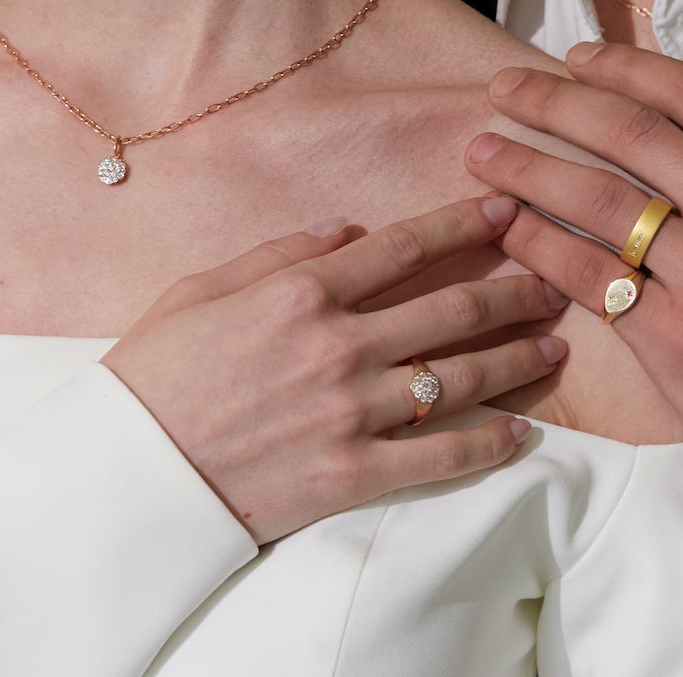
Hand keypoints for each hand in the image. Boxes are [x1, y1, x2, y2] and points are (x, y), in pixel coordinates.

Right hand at [101, 196, 566, 543]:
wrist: (127, 474)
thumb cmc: (156, 370)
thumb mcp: (204, 287)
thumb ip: (283, 253)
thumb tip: (350, 229)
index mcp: (301, 291)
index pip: (405, 246)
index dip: (464, 224)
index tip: (506, 208)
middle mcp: (338, 345)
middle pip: (450, 309)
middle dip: (512, 290)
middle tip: (553, 279)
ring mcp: (350, 412)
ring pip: (459, 378)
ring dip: (516, 358)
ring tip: (555, 345)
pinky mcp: (351, 474)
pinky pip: (439, 457)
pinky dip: (488, 444)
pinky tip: (523, 430)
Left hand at [465, 45, 682, 501]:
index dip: (625, 68)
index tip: (573, 57)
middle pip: (633, 136)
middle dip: (557, 103)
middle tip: (503, 87)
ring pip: (601, 201)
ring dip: (530, 168)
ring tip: (483, 152)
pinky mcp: (677, 340)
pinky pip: (591, 277)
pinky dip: (539, 244)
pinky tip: (505, 226)